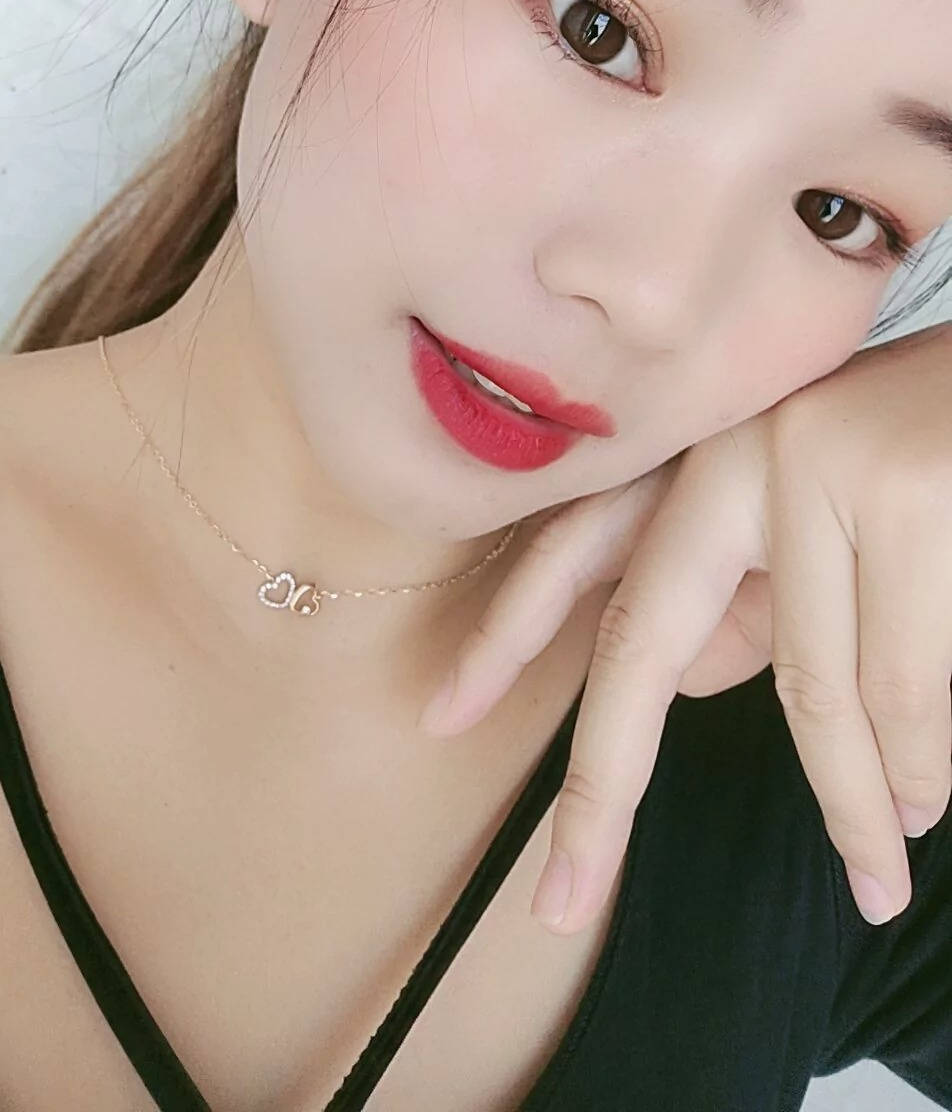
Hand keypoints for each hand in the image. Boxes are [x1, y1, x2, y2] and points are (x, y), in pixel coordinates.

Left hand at [418, 320, 951, 934]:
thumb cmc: (941, 452)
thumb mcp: (827, 513)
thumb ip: (750, 590)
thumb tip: (686, 681)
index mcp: (713, 447)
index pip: (583, 543)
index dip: (510, 630)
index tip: (441, 712)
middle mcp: (741, 446)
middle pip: (642, 637)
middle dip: (598, 781)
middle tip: (558, 897)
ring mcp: (817, 463)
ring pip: (811, 693)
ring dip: (850, 802)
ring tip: (878, 864)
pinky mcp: (903, 496)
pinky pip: (894, 689)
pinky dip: (909, 767)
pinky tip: (917, 806)